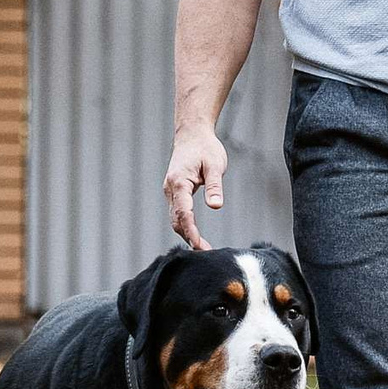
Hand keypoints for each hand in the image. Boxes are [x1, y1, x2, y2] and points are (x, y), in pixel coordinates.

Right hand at [164, 126, 227, 247]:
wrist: (192, 135)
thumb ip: (214, 186)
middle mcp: (171, 189)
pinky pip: (177, 213)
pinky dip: (184, 226)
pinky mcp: (174, 192)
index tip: (200, 247)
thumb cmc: (205, 148)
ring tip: (202, 249)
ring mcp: (171, 191)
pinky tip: (195, 236)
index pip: (183, 213)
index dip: (191, 232)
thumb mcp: (215, 165)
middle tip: (205, 253)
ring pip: (175, 218)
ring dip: (186, 234)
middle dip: (189, 238)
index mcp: (179, 182)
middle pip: (176, 220)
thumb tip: (216, 206)